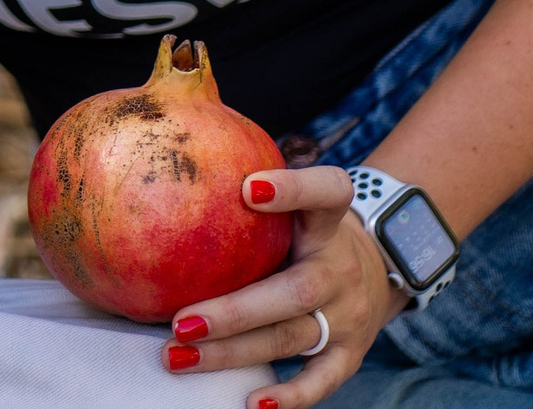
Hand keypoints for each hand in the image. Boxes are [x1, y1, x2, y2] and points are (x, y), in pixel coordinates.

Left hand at [163, 166, 404, 407]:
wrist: (376, 270)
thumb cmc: (303, 231)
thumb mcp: (290, 202)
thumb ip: (243, 182)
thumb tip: (157, 148)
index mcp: (327, 222)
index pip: (327, 193)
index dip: (295, 188)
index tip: (248, 187)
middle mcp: (339, 268)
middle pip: (294, 290)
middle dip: (234, 310)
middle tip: (178, 321)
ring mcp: (348, 314)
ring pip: (291, 336)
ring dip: (233, 352)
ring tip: (177, 356)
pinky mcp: (350, 353)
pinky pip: (322, 380)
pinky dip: (291, 395)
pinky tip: (252, 403)